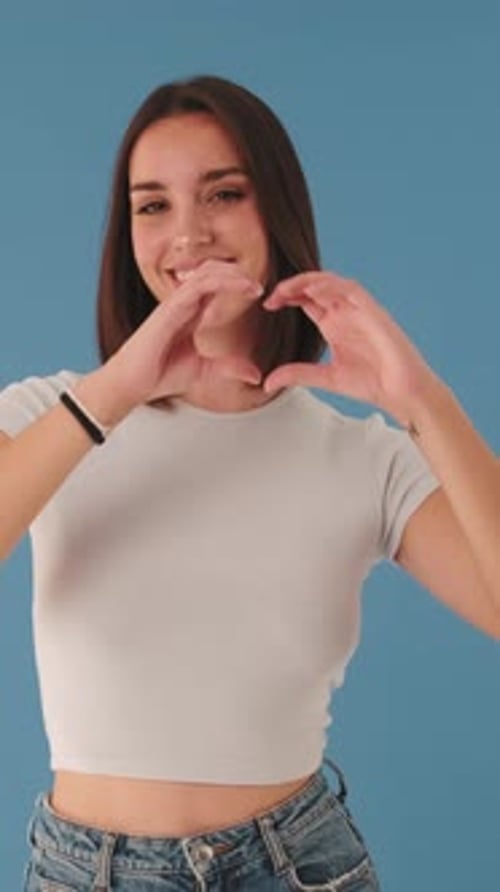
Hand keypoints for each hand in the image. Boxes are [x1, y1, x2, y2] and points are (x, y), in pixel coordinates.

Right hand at [104, 259, 263, 406]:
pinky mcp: (169, 309)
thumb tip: (256, 375)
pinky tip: (238, 287)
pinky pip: (197, 286)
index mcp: (191, 313)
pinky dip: (221, 282)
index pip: (215, 285)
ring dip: (233, 274)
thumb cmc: (159, 374)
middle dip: (237, 272)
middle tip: (259, 285)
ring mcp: (175, 303)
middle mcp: (183, 303)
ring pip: (207, 273)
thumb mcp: (205, 370)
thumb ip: (229, 368)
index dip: (237, 283)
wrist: (132, 384)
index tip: (258, 292)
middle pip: (212, 271)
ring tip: (253, 285)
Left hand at [262, 270, 439, 426]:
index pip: (306, 300)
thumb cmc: (372, 383)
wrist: (401, 392)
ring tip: (287, 288)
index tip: (267, 305)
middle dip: (292, 286)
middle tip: (272, 295)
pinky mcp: (374, 312)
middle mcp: (345, 313)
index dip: (286, 296)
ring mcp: (360, 310)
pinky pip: (352, 290)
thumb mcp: (325, 378)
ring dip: (308, 281)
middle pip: (315, 286)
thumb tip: (267, 383)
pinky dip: (332, 286)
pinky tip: (313, 290)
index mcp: (333, 324)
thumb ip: (297, 374)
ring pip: (331, 282)